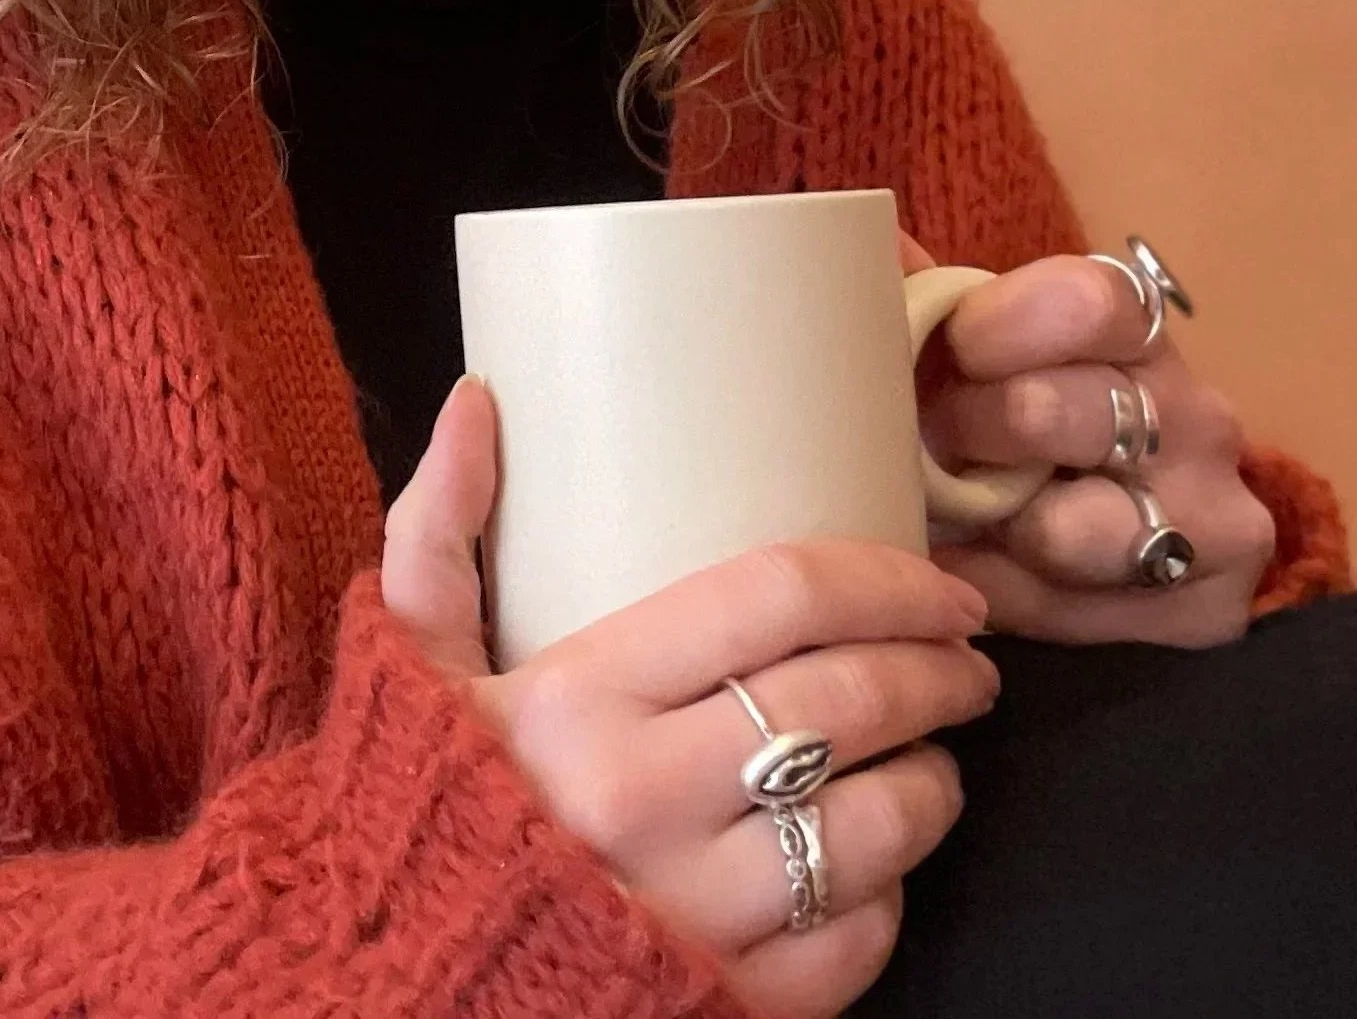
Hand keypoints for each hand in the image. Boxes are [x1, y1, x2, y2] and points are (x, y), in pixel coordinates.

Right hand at [382, 377, 999, 1018]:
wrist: (388, 986)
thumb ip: (438, 528)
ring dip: (932, 779)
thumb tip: (476, 398)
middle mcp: (644, 801)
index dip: (885, 578)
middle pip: (846, 699)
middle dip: (938, 668)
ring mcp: (694, 915)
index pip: (776, 597)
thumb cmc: (412, 798)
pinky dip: (887, 895)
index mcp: (577, 697)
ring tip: (933, 754)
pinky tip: (874, 860)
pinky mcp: (729, 1005)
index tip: (942, 584)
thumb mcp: (410, 656)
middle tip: (968, 658)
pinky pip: (856, 940)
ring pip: (875, 824)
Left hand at [900, 230, 1274, 644]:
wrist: (1118, 536)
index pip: (1093, 301)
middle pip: (1069, 412)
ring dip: (990, 524)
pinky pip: (1076, 612)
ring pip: (1080, 527)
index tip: (951, 346)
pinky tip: (968, 576)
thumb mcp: (982, 349)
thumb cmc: (1018, 414)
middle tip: (930, 440)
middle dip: (973, 431)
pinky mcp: (1206, 610)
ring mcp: (1215, 517)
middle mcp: (1195, 417)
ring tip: (947, 515)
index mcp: (1137, 333)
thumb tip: (866, 239)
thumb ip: (926, 294)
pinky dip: (1000, 595)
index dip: (1002, 322)